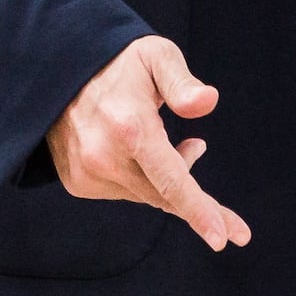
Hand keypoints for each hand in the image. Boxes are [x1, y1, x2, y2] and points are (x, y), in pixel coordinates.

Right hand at [44, 33, 247, 248]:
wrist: (59, 72)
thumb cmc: (118, 61)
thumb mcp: (155, 56)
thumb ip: (182, 82)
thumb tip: (208, 101)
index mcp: (130, 128)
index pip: (171, 181)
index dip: (198, 210)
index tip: (222, 239)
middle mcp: (105, 158)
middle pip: (166, 197)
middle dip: (202, 209)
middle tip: (237, 229)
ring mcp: (89, 174)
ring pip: (148, 195)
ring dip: (174, 181)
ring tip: (192, 146)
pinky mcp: (79, 182)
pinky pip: (127, 191)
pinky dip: (147, 180)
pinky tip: (150, 153)